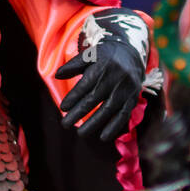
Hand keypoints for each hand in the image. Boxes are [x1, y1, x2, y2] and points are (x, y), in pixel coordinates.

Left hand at [56, 9, 149, 142]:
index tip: (63, 109)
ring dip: (94, 124)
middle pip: (93, 100)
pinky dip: (114, 127)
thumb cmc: (104, 57)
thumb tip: (57, 76)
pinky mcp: (132, 98)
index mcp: (101, 67)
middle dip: (78, 114)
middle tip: (65, 125)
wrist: (131, 53)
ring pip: (108, 109)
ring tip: (80, 134)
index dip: (72, 98)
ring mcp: (124, 89)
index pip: (84, 86)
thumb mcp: (89, 55)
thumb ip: (73, 65)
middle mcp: (114, 79)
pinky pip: (123, 115)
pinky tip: (104, 137)